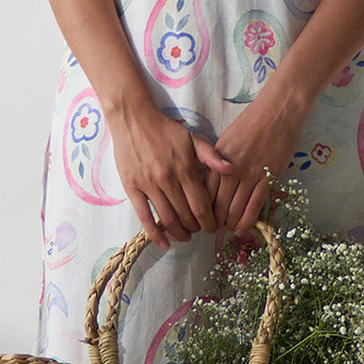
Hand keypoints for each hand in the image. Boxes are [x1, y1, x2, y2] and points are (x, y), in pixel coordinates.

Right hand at [109, 104, 233, 249]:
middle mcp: (167, 179)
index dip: (209, 221)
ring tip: (186, 236)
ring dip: (179, 233)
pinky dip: (155, 234)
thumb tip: (231, 169)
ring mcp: (148, 185)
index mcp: (185, 168)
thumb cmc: (165, 130)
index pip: (201, 204)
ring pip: (168, 219)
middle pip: (186, 215)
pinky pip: (144, 217)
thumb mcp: (191, 138)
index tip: (213, 227)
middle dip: (196, 228)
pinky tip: (164, 244)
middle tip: (200, 231)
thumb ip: (211, 155)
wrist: (134, 119)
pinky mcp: (132, 188)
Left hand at [208, 95, 306, 231]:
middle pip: (218, 205)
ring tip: (229, 228)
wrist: (277, 111)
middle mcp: (231, 170)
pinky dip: (247, 221)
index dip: (202, 209)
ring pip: (235, 209)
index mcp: (217, 160)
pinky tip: (242, 228)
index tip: (203, 217)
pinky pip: (255, 206)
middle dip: (215, 221)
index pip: (205, 193)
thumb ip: (217, 163)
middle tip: (215, 228)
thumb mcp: (226, 141)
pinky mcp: (268, 178)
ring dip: (230, 223)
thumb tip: (212, 184)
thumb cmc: (251, 123)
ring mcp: (250, 175)